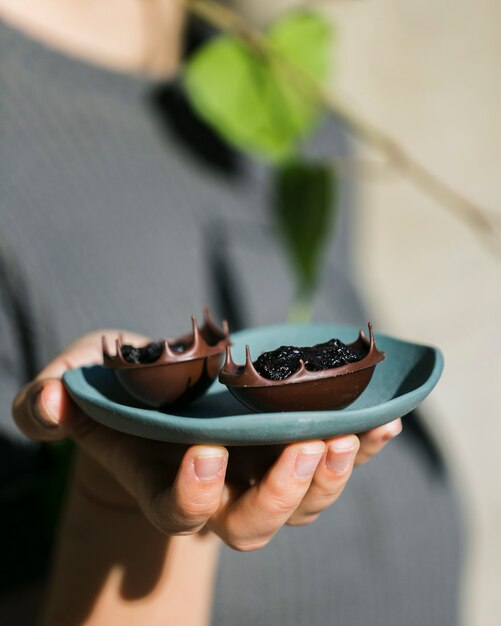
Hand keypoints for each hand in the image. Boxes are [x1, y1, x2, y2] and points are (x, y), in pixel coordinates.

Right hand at [12, 330, 401, 550]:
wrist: (161, 391)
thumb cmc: (116, 391)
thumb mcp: (75, 386)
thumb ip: (51, 401)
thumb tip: (48, 401)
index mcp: (165, 481)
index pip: (182, 513)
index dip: (195, 496)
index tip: (205, 452)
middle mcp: (219, 489)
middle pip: (256, 522)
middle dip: (283, 494)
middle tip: (304, 447)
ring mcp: (261, 469)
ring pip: (304, 501)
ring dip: (332, 472)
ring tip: (351, 432)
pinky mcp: (291, 443)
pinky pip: (333, 456)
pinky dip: (362, 444)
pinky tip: (383, 419)